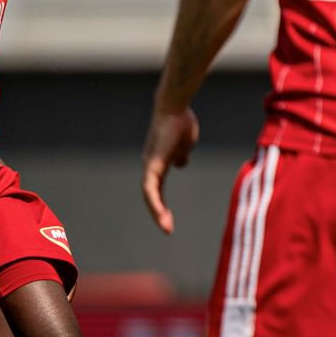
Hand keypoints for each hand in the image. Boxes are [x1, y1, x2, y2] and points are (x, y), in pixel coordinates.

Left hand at [141, 106, 199, 234]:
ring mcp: (150, 166)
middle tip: (168, 229)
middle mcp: (150, 167)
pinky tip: (162, 214)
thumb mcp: (186, 144)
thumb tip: (181, 164)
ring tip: (167, 227)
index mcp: (158, 164)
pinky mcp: (153, 164)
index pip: (156, 190)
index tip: (170, 220)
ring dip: (157, 213)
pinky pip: (151, 189)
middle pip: (151, 196)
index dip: (161, 205)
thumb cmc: (180, 122)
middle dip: (159, 213)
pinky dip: (156, 203)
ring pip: (150, 195)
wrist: (174, 107)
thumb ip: (182, 155)